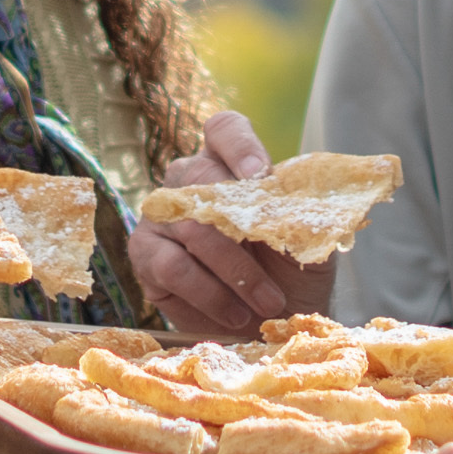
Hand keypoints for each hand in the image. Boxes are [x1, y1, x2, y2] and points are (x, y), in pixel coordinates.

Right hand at [130, 108, 324, 338]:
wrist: (271, 323)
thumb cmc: (290, 273)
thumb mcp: (307, 239)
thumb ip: (302, 212)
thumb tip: (304, 197)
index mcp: (229, 163)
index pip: (224, 130)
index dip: (239, 146)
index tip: (260, 177)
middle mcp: (188, 181)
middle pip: (200, 178)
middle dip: (243, 226)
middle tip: (279, 260)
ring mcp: (162, 216)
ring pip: (190, 228)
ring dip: (236, 270)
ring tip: (268, 302)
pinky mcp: (145, 255)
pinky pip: (172, 267)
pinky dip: (210, 293)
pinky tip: (235, 313)